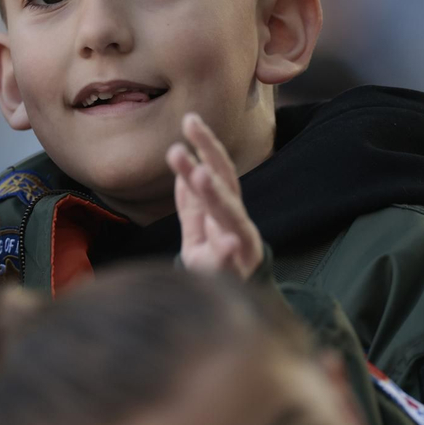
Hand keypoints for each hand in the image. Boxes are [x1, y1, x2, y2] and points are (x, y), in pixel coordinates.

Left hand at [166, 112, 263, 278]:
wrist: (234, 305)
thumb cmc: (217, 267)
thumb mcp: (197, 235)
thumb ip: (191, 208)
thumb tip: (183, 175)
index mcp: (223, 209)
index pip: (216, 170)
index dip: (205, 145)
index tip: (190, 119)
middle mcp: (234, 221)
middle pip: (226, 183)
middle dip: (210, 156)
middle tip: (189, 130)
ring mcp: (240, 244)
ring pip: (229, 215)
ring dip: (216, 194)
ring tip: (201, 174)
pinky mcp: (239, 271)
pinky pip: (232, 260)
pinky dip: (229, 251)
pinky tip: (228, 242)